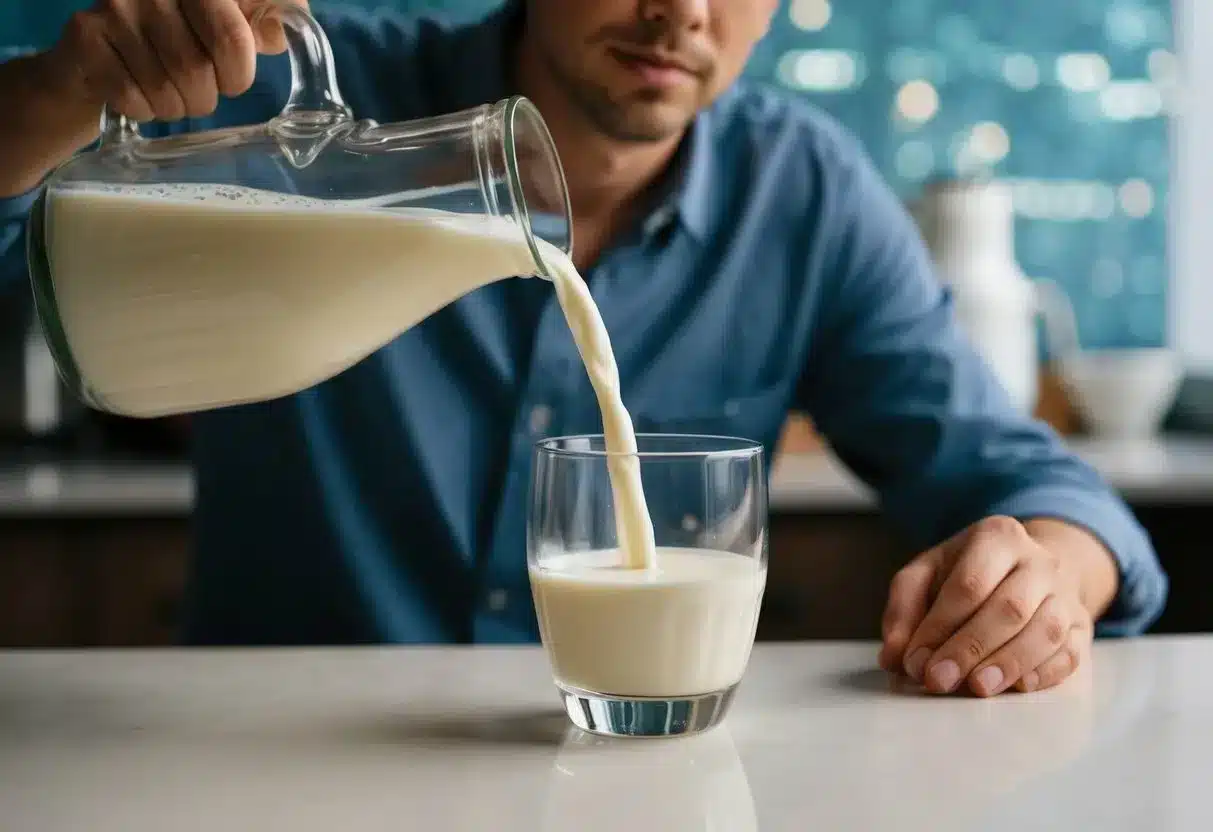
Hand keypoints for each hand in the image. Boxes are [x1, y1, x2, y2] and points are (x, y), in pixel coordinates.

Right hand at [49, 0, 307, 122]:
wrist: (98, 57)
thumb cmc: (178, 42)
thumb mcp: (230, 24)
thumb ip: (263, 20)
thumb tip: (279, 32)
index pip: (234, 41)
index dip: (237, 76)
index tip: (230, 80)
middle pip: (198, 71)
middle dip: (204, 97)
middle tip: (195, 92)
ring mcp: (117, 7)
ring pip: (165, 89)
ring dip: (174, 107)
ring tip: (167, 94)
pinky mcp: (87, 35)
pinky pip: (132, 97)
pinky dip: (142, 110)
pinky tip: (137, 94)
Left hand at [879, 516, 1100, 696]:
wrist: (1026, 566)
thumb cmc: (966, 572)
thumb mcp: (926, 574)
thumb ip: (903, 609)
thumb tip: (895, 657)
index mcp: (997, 536)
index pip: (969, 584)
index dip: (940, 626)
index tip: (916, 661)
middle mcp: (1039, 560)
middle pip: (1009, 608)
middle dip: (970, 649)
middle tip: (939, 681)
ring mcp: (1066, 593)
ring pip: (1046, 631)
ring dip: (1009, 664)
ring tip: (977, 688)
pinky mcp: (1083, 626)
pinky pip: (1072, 653)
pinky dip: (1044, 673)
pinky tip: (1016, 688)